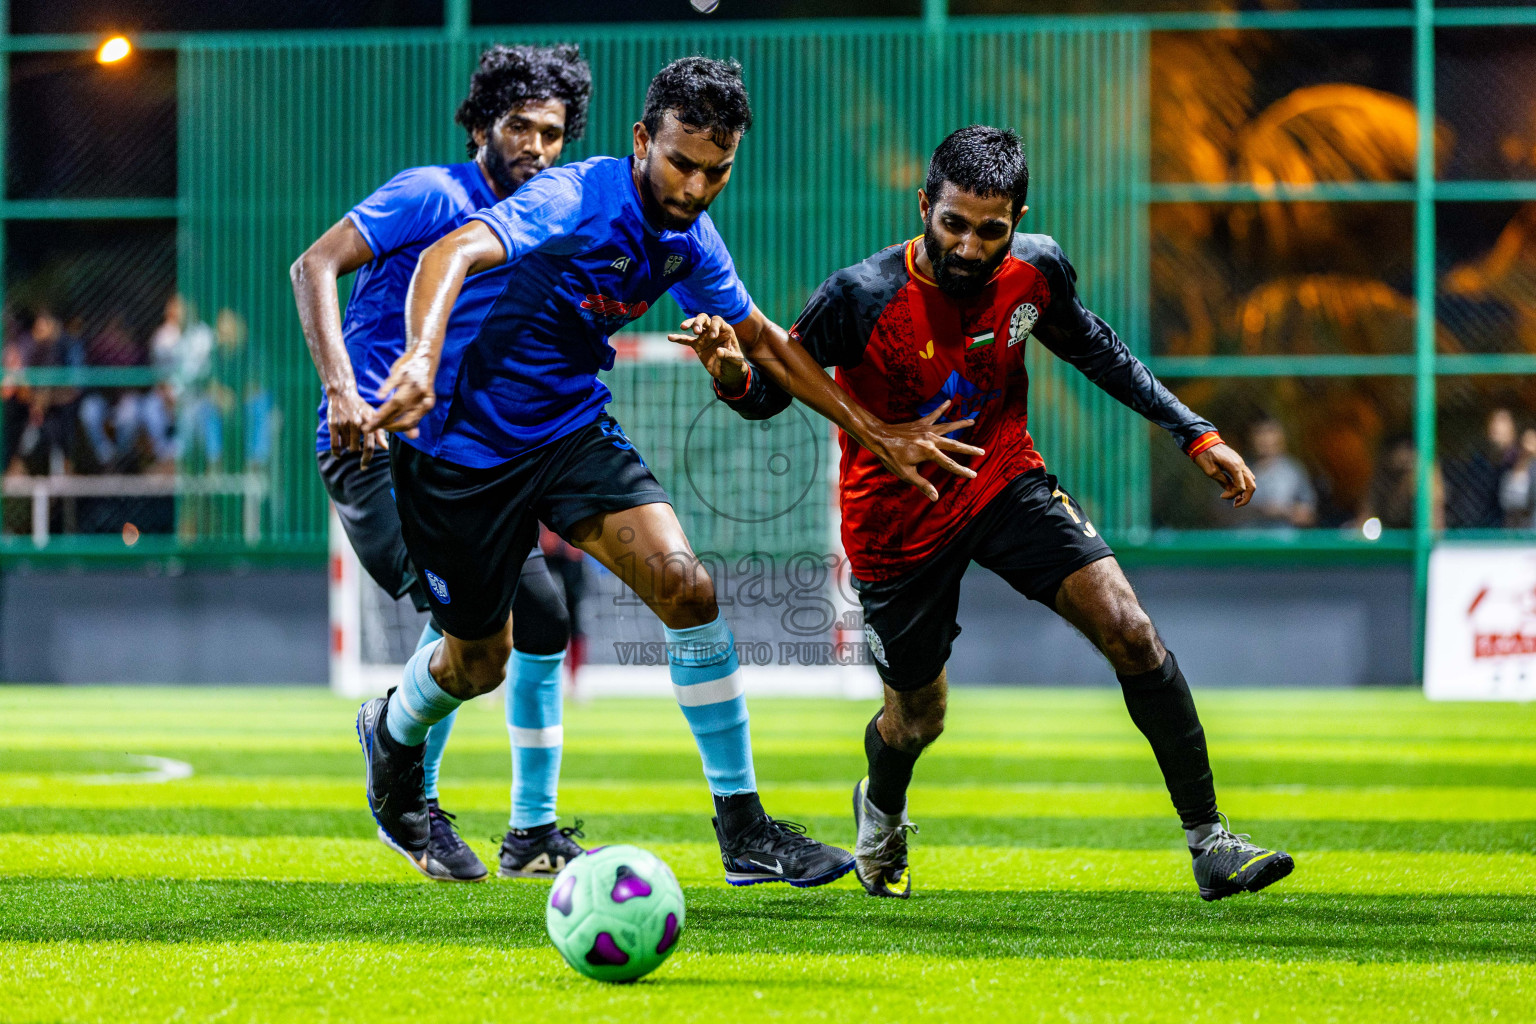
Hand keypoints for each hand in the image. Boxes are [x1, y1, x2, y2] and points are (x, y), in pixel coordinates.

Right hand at [326, 386, 389, 467]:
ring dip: (347, 446)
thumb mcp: (373, 417)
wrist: (343, 394)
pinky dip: (336, 452)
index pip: (369, 446)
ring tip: (347, 437)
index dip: (366, 459)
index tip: (363, 466)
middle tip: (354, 442)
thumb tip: (385, 447)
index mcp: (368, 423)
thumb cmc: (360, 407)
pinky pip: (335, 444)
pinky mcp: (333, 424)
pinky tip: (338, 455)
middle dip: (355, 449)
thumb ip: (380, 432)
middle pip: (356, 448)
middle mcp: (357, 423)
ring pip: (346, 446)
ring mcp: (344, 424)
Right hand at [363, 351, 432, 437]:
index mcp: (427, 403)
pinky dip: (386, 390)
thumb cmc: (422, 382)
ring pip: (396, 402)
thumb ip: (416, 417)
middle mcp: (421, 395)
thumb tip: (412, 436)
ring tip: (371, 420)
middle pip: (401, 414)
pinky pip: (394, 382)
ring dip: (382, 413)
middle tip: (370, 428)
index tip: (383, 431)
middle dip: (384, 424)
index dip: (395, 429)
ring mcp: (412, 383)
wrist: (427, 355)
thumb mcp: (422, 399)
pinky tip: (379, 397)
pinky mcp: (403, 371)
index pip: (410, 422)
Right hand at [667, 314, 748, 391]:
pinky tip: (670, 337)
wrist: (728, 372)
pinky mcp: (697, 345)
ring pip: (695, 325)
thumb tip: (718, 352)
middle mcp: (713, 330)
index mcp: (725, 330)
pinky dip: (679, 338)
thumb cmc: (735, 364)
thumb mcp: (736, 361)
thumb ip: (729, 356)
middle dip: (699, 322)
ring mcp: (704, 337)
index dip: (714, 327)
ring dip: (689, 324)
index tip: (712, 337)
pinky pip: (686, 340)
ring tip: (683, 328)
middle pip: (704, 318)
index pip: (717, 321)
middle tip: (696, 331)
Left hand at [860, 400, 985, 501]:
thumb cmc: (891, 457)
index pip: (950, 464)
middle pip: (954, 444)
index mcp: (929, 452)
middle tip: (982, 450)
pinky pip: (933, 415)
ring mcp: (926, 429)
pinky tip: (948, 401)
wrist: (879, 437)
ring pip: (948, 426)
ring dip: (960, 424)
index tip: (974, 474)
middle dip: (969, 448)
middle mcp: (931, 439)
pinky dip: (940, 408)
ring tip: (972, 421)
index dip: (962, 471)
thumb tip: (935, 498)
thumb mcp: (906, 474)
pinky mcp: (920, 423)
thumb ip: (922, 485)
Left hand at [1196, 442, 1256, 507]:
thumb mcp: (1211, 471)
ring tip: (1235, 499)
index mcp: (1235, 467)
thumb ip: (1223, 481)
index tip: (1221, 496)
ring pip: (1251, 481)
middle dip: (1246, 498)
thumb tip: (1230, 491)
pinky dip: (1244, 484)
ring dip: (1245, 492)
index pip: (1241, 487)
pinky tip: (1234, 489)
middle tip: (1235, 505)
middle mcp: (1241, 465)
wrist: (1204, 440)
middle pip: (1252, 485)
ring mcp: (1241, 463)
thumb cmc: (1205, 455)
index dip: (1232, 495)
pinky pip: (1246, 476)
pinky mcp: (1238, 462)